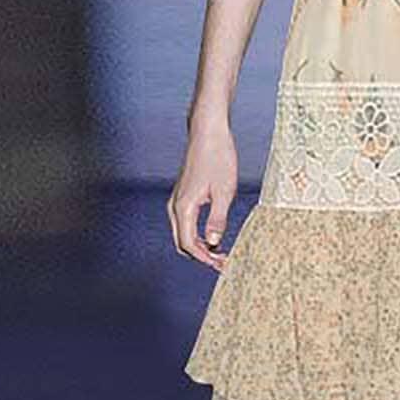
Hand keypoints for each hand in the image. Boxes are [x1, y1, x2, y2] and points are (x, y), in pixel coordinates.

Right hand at [166, 117, 237, 270]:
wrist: (208, 133)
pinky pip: (186, 224)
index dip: (205, 259)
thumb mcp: (224, 192)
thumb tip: (213, 242)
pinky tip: (215, 236)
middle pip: (183, 243)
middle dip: (202, 256)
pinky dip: (197, 235)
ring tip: (222, 253)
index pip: (189, 244)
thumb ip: (217, 219)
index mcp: (184, 207)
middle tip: (224, 262)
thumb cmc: (218, 158)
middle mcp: (175, 206)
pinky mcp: (183, 196)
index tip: (222, 266)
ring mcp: (177, 201)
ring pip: (183, 234)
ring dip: (200, 247)